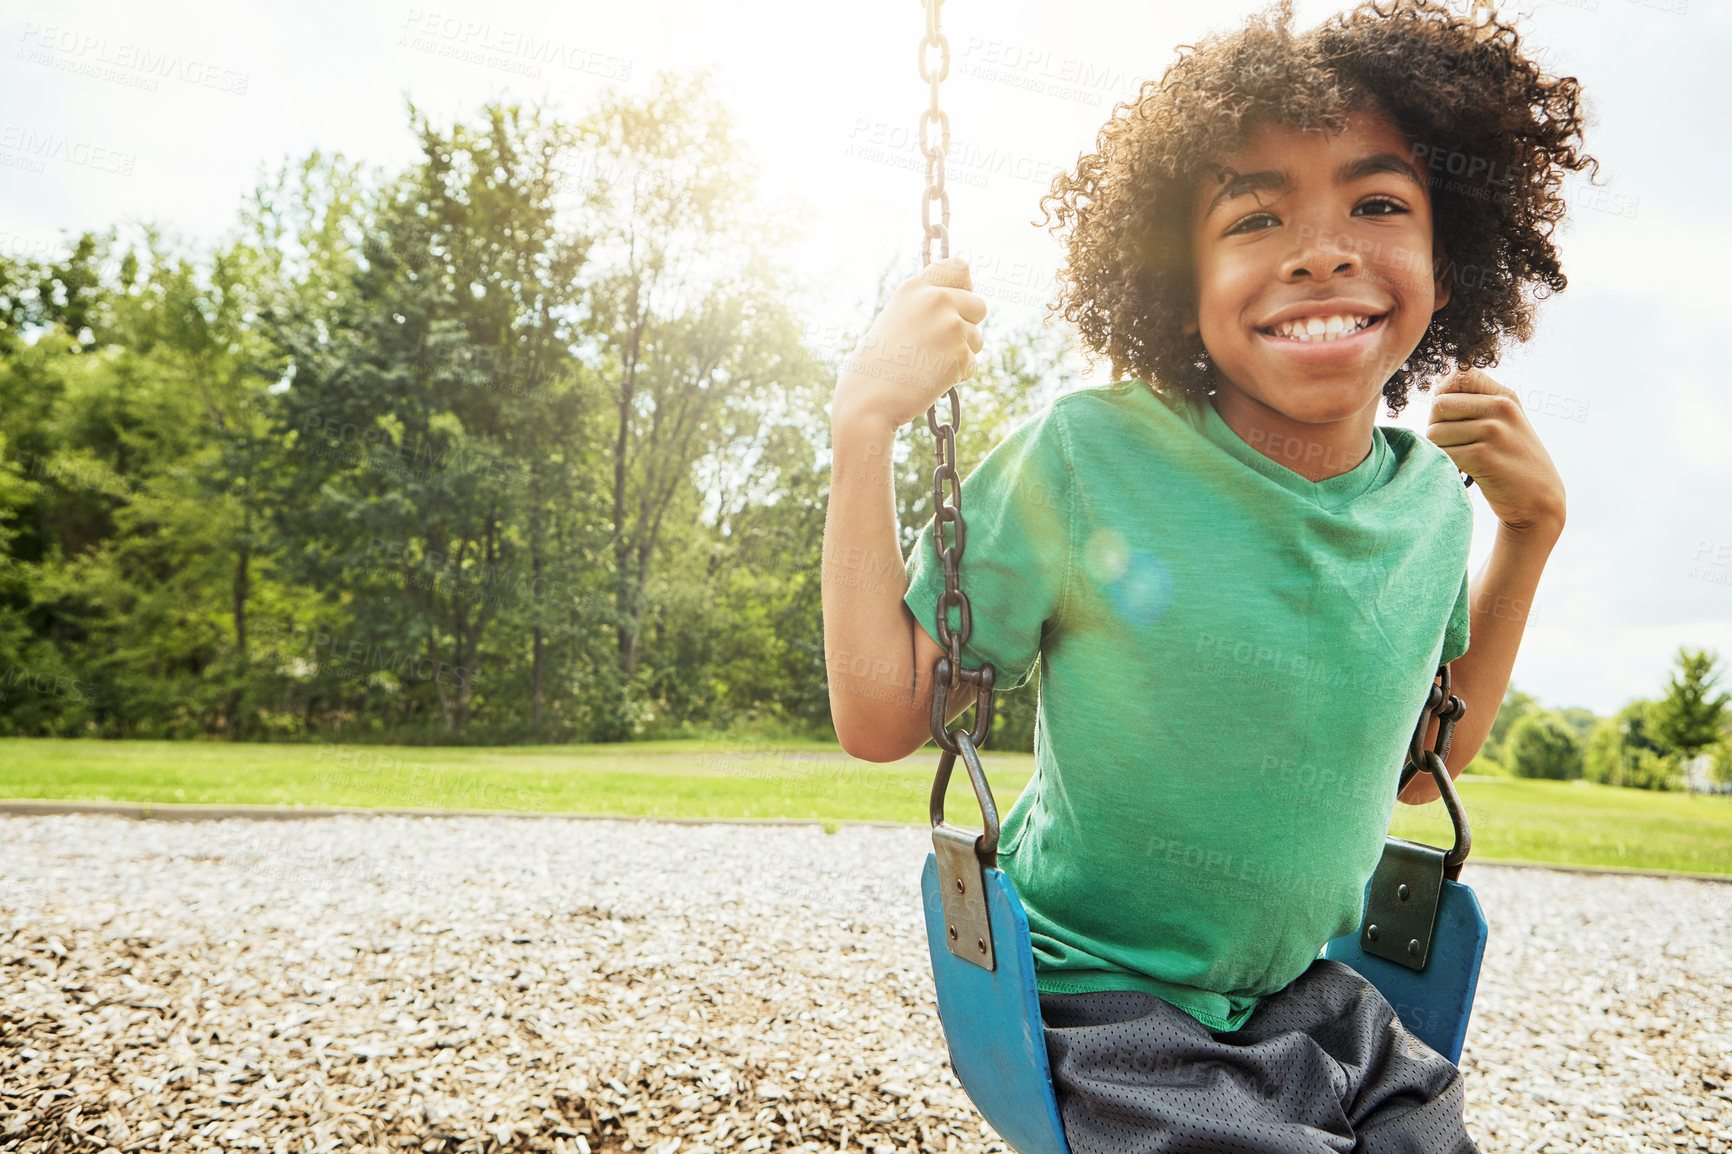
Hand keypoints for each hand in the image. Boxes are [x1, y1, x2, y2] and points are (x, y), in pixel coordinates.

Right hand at [833, 257, 987, 429]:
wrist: (868, 399)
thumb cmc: (878, 364)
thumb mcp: (897, 318)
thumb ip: (927, 306)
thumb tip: (967, 302)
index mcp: (916, 287)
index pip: (959, 267)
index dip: (964, 288)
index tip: (955, 305)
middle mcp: (936, 299)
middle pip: (979, 306)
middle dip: (967, 327)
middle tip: (937, 346)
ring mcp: (950, 326)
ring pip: (977, 338)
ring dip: (960, 354)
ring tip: (927, 364)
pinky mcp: (960, 354)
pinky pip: (973, 364)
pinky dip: (957, 375)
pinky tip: (931, 379)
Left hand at [1426, 370, 1565, 537]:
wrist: (1539, 501)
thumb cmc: (1510, 462)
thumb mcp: (1504, 424)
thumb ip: (1476, 404)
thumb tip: (1436, 389)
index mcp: (1505, 396)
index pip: (1458, 376)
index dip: (1444, 397)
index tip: (1453, 420)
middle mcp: (1501, 408)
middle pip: (1439, 406)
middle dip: (1436, 428)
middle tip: (1453, 447)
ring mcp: (1494, 431)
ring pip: (1435, 432)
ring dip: (1439, 451)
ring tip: (1460, 461)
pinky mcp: (1484, 456)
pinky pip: (1442, 453)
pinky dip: (1445, 466)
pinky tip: (1462, 473)